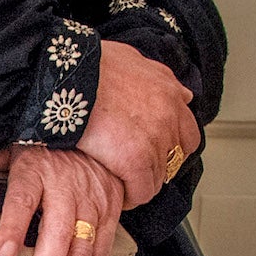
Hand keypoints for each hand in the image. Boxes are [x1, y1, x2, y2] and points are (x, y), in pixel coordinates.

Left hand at [0, 142, 125, 255]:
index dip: (12, 229)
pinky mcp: (111, 208)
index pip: (21, 200)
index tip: (4, 255)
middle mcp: (67, 184)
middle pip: (59, 233)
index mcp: (34, 170)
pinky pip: (102, 247)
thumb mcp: (10, 153)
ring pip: (83, 246)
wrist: (87, 131)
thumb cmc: (42, 151)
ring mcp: (92, 197)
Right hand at [78, 38, 199, 208]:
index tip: (154, 152)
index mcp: (168, 91)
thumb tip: (170, 85)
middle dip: (158, 166)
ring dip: (142, 183)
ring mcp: (155, 138)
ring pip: (159, 177)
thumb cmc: (89, 66)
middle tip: (138, 171)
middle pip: (176, 157)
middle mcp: (168, 115)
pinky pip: (142, 191)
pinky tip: (119, 194)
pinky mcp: (136, 160)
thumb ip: (154, 75)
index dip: (171, 146)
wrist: (68, 77)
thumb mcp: (130, 59)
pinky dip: (132, 196)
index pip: (187, 131)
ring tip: (124, 184)